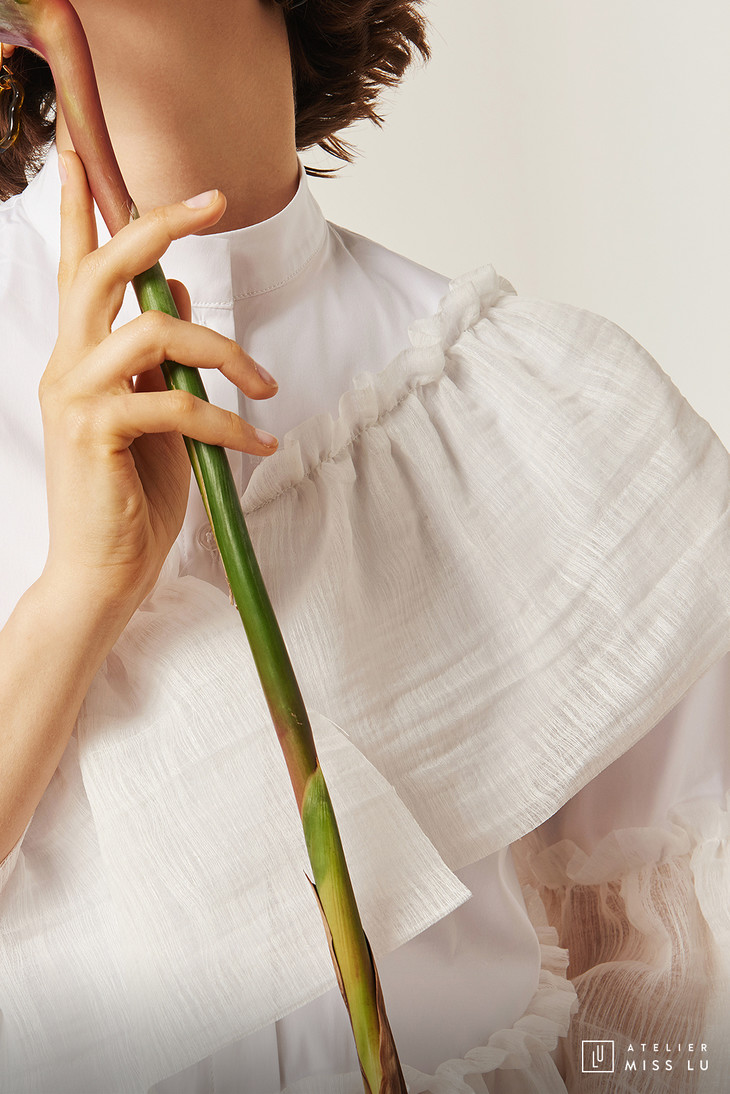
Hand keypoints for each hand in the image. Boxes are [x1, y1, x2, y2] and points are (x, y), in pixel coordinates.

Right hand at [39, 149, 278, 615]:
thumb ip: (159, 354)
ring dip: (225, 352)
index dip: (78, 201)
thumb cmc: (131, 494)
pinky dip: (227, 420)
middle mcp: (66, 363)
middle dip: (158, 224)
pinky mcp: (95, 433)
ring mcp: (74, 396)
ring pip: (153, 331)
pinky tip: (258, 443)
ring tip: (264, 389)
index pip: (74, 262)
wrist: (103, 572)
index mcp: (79, 354)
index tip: (86, 146)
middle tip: (213, 199)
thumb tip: (178, 291)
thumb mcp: (154, 413)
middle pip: (104, 266)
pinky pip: (175, 403)